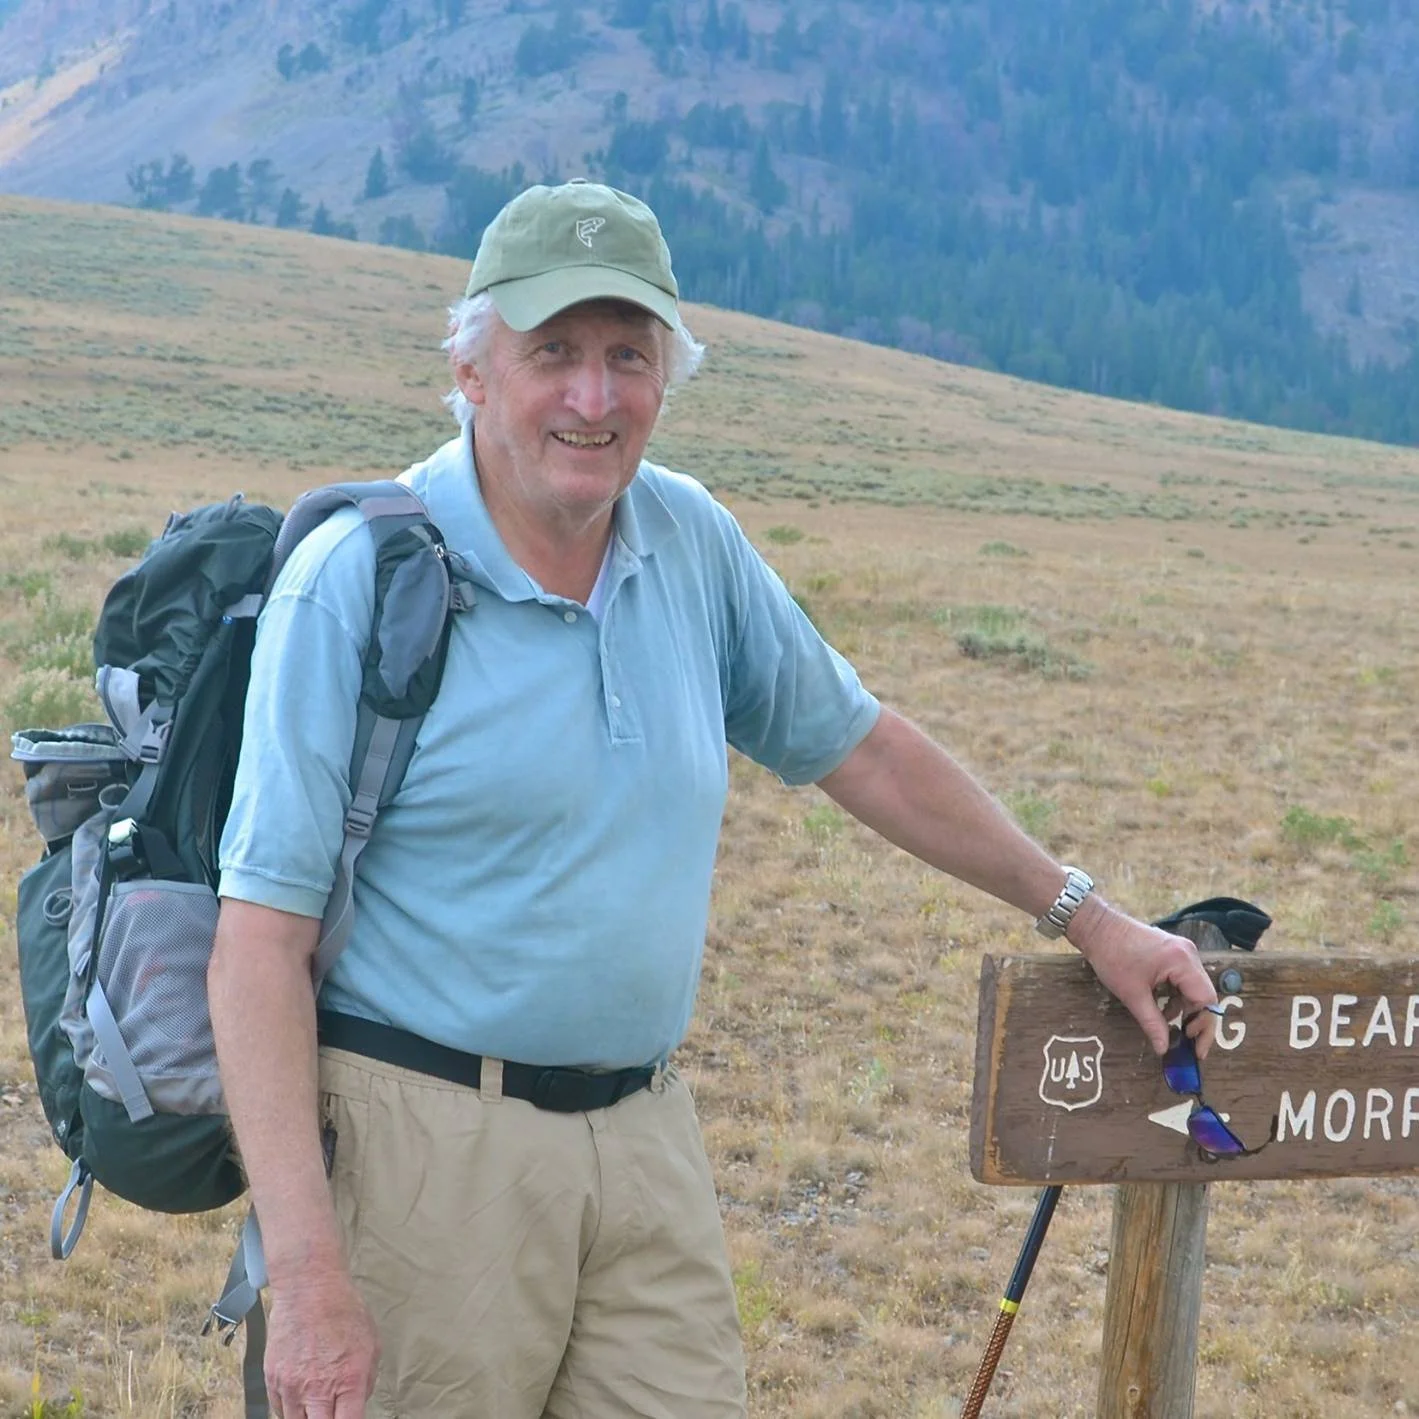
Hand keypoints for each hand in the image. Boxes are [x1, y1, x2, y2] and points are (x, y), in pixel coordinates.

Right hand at [264, 1268, 379, 1418]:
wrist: (308, 1288)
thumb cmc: (343, 1310)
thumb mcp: (371, 1344)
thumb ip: (366, 1382)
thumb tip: (357, 1404)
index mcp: (348, 1379)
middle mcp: (317, 1388)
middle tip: (330, 1411)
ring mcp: (291, 1386)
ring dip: (307, 1417)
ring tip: (316, 1406)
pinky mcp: (272, 1379)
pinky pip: (279, 1409)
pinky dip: (290, 1409)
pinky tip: (300, 1398)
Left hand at [1067, 896, 1218, 1056]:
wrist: (1097, 927)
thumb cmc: (1112, 957)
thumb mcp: (1132, 994)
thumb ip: (1152, 1023)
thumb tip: (1163, 1049)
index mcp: (1182, 961)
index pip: (1207, 999)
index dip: (1204, 1026)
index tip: (1196, 1048)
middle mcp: (1189, 954)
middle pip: (1203, 994)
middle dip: (1195, 1019)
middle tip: (1185, 1042)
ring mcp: (1182, 951)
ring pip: (1194, 988)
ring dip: (1184, 1008)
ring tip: (1169, 1026)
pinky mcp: (1173, 952)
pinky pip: (1184, 979)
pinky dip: (1177, 996)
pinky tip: (1163, 1008)